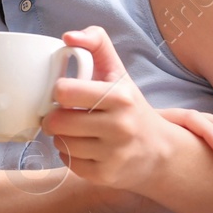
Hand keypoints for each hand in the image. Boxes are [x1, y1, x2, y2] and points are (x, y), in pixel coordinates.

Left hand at [42, 26, 175, 190]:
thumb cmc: (130, 106)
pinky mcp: (105, 176)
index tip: (66, 94)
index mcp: (119, 96)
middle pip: (58, 121)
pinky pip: (67, 162)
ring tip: (74, 130)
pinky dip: (68, 155)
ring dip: (60, 136)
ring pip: (60, 143)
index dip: (58, 92)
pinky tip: (82, 147)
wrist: (158, 150)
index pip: (65, 92)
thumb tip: (68, 36)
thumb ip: (96, 43)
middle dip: (54, 117)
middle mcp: (119, 126)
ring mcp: (113, 154)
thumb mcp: (117, 71)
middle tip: (62, 115)